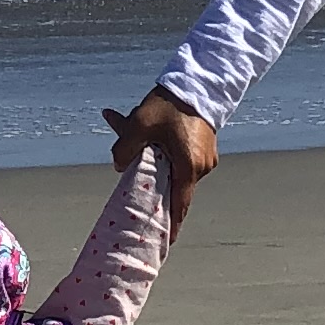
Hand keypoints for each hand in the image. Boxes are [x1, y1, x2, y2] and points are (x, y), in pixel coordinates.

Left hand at [107, 87, 217, 223]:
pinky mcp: (206, 147)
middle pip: (176, 188)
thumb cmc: (168, 104)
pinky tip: (157, 140)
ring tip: (144, 149)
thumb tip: (118, 167)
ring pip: (179, 171)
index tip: (166, 242)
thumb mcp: (138, 124)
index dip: (172, 226)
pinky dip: (170, 157)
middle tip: (144, 201)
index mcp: (188, 167)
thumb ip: (124, 149)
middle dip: (159, 192)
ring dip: (162, 168)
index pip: (179, 205)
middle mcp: (201, 166)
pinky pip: (185, 160)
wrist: (197, 82)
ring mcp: (206, 157)